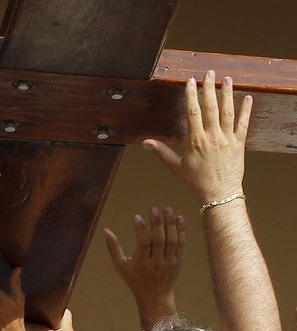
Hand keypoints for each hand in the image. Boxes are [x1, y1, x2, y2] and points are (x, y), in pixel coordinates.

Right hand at [104, 207, 184, 329]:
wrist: (155, 297)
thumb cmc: (134, 280)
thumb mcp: (120, 266)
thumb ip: (113, 248)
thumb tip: (105, 230)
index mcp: (141, 264)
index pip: (143, 243)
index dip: (141, 229)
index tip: (137, 217)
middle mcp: (156, 263)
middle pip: (159, 239)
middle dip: (157, 223)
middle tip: (154, 208)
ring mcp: (168, 262)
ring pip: (171, 240)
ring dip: (170, 223)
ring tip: (167, 209)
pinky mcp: (178, 262)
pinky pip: (181, 244)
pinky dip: (181, 231)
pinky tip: (179, 219)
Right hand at [143, 71, 251, 203]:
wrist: (219, 194)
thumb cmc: (196, 183)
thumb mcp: (176, 167)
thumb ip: (161, 152)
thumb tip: (145, 143)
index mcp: (196, 140)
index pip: (192, 112)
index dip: (191, 95)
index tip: (191, 81)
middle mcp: (212, 137)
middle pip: (210, 107)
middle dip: (209, 88)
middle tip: (209, 73)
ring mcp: (227, 139)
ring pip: (227, 112)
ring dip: (227, 94)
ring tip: (226, 79)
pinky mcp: (239, 144)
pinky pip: (243, 124)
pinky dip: (246, 110)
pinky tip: (247, 98)